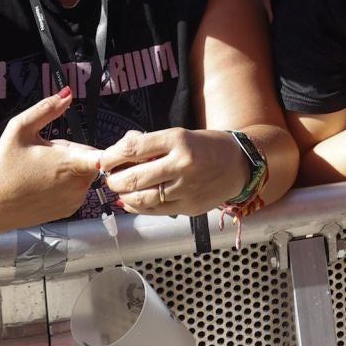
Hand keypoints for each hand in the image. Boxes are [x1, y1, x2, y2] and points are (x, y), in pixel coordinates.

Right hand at [0, 89, 103, 236]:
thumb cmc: (3, 168)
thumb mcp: (19, 129)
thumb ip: (47, 108)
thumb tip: (67, 93)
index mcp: (70, 163)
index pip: (105, 154)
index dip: (108, 147)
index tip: (107, 144)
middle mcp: (77, 185)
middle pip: (90, 158)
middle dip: (74, 152)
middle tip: (48, 153)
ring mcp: (74, 201)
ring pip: (84, 174)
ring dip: (71, 168)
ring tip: (43, 169)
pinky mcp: (69, 211)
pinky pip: (77, 189)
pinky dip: (66, 184)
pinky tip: (44, 183)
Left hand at [99, 127, 249, 214]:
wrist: (240, 164)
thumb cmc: (208, 147)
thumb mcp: (181, 135)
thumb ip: (151, 144)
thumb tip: (120, 151)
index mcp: (178, 140)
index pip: (133, 148)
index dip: (112, 156)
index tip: (105, 159)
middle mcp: (181, 164)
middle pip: (133, 177)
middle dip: (113, 179)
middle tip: (109, 177)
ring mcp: (185, 189)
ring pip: (141, 198)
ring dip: (123, 196)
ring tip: (120, 190)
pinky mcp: (188, 207)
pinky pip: (155, 211)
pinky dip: (138, 207)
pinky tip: (132, 202)